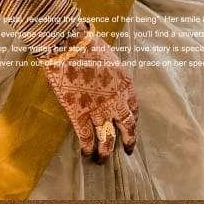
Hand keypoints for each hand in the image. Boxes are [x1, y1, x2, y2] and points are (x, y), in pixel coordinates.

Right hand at [41, 27, 139, 163]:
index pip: (134, 108)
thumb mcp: (109, 57)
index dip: (132, 120)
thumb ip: (111, 74)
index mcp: (125, 85)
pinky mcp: (79, 113)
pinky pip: (86, 136)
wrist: (69, 45)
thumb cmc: (87, 44)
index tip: (130, 127)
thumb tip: (107, 79)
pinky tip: (85, 153)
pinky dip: (87, 147)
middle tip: (126, 150)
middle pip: (127, 127)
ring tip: (102, 159)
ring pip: (107, 138)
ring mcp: (98, 109)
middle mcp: (116, 100)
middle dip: (128, 141)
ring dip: (105, 151)